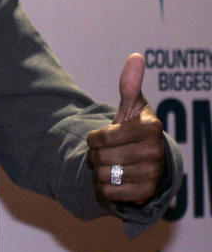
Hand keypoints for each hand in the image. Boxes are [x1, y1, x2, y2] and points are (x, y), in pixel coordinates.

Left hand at [87, 53, 165, 205]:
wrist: (146, 162)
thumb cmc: (134, 130)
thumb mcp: (131, 107)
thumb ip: (129, 85)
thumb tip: (136, 56)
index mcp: (151, 127)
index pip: (101, 137)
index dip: (94, 137)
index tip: (102, 136)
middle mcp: (156, 152)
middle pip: (100, 157)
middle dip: (95, 155)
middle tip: (106, 153)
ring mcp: (153, 175)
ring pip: (102, 175)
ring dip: (100, 171)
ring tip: (113, 165)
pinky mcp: (145, 195)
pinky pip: (107, 193)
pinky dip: (105, 188)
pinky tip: (116, 181)